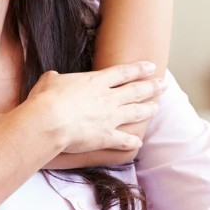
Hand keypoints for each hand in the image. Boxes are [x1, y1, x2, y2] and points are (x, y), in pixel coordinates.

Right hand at [27, 61, 163, 153]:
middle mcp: (108, 98)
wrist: (49, 121)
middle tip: (164, 85)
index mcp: (96, 82)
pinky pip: (124, 140)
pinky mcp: (106, 137)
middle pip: (136, 91)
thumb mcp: (50, 80)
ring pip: (136, 112)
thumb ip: (56, 79)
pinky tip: (139, 142)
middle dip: (152, 87)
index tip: (152, 67)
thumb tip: (54, 79)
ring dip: (149, 109)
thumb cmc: (46, 99)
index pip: (123, 72)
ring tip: (157, 107)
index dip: (139, 69)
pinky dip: (132, 141)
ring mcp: (109, 118)